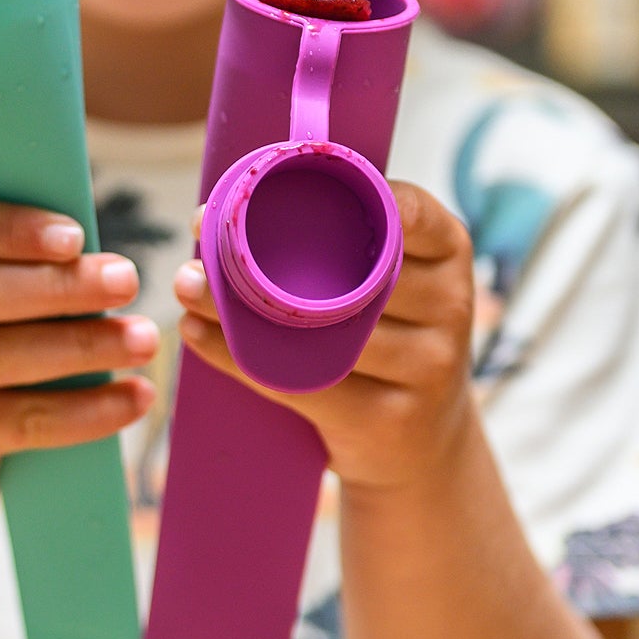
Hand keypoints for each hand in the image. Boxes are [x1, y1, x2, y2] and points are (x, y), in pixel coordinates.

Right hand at [0, 199, 156, 528]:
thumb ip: (3, 274)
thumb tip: (89, 252)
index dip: (12, 232)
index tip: (76, 236)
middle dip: (60, 286)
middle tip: (127, 280)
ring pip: (4, 356)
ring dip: (85, 346)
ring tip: (144, 339)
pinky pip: (23, 419)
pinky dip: (86, 410)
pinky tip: (133, 399)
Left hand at [174, 180, 476, 495]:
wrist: (418, 447)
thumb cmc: (386, 341)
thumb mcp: (388, 286)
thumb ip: (343, 244)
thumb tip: (228, 208)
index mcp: (448, 252)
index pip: (404, 208)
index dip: (335, 192)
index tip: (257, 195)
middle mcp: (450, 303)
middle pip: (347, 272)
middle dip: (262, 255)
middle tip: (199, 239)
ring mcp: (429, 365)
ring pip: (319, 330)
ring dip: (237, 309)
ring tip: (187, 288)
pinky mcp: (392, 419)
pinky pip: (304, 382)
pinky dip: (241, 356)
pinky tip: (199, 335)